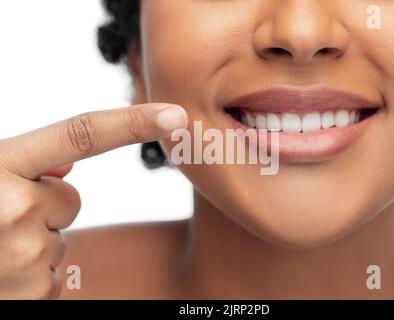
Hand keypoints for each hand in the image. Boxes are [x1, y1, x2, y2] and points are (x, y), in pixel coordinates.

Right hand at [0, 103, 186, 298]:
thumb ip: (21, 167)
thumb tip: (69, 169)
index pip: (82, 135)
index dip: (133, 123)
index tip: (177, 115)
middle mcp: (14, 207)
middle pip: (70, 201)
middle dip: (42, 209)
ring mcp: (25, 255)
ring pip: (60, 240)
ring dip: (31, 245)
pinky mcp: (35, 293)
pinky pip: (56, 275)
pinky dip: (31, 277)